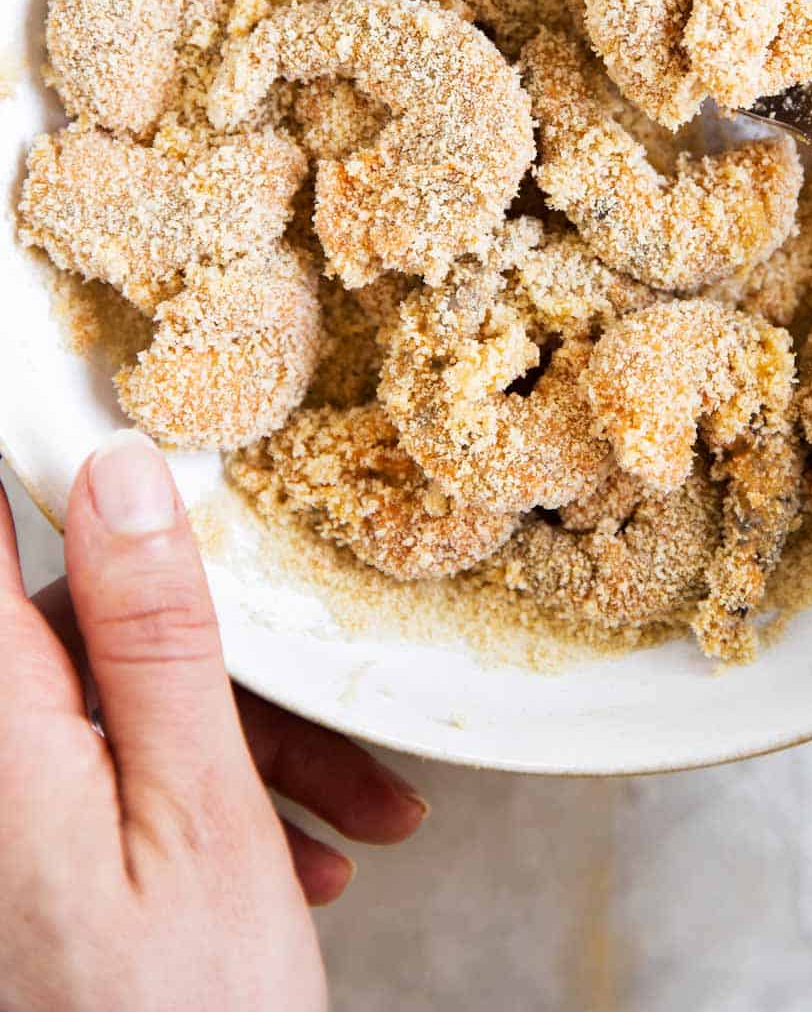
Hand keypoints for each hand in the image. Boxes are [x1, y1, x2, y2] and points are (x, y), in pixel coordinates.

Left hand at [0, 429, 425, 1011]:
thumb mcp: (197, 818)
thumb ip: (154, 635)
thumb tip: (120, 471)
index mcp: (1, 737)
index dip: (26, 451)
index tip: (58, 363)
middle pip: (84, 634)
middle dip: (218, 662)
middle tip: (334, 719)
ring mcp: (15, 825)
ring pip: (121, 717)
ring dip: (245, 750)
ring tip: (353, 822)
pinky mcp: (40, 871)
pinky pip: (118, 789)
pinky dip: (216, 806)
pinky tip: (305, 864)